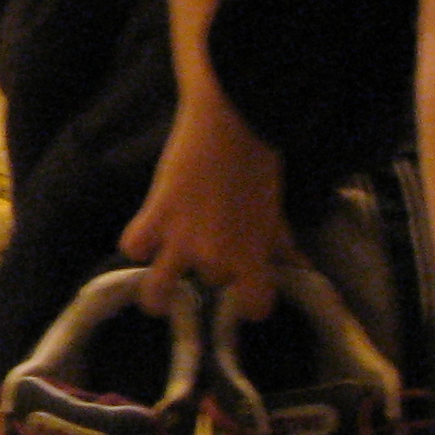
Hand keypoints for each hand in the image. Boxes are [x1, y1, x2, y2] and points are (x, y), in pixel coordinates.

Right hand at [121, 95, 283, 319]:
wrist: (230, 127)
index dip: (252, 302)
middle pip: (209, 284)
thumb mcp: (275, 212)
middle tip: (210, 252)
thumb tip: (300, 268)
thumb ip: (281, 245)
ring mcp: (179, 240)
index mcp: (252, 258)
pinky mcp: (151, 216)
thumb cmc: (259, 167)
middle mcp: (214, 258)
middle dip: (211, 269)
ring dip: (158, 295)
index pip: (255, 307)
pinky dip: (138, 244)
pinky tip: (147, 236)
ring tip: (158, 292)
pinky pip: (133, 248)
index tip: (248, 291)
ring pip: (156, 292)